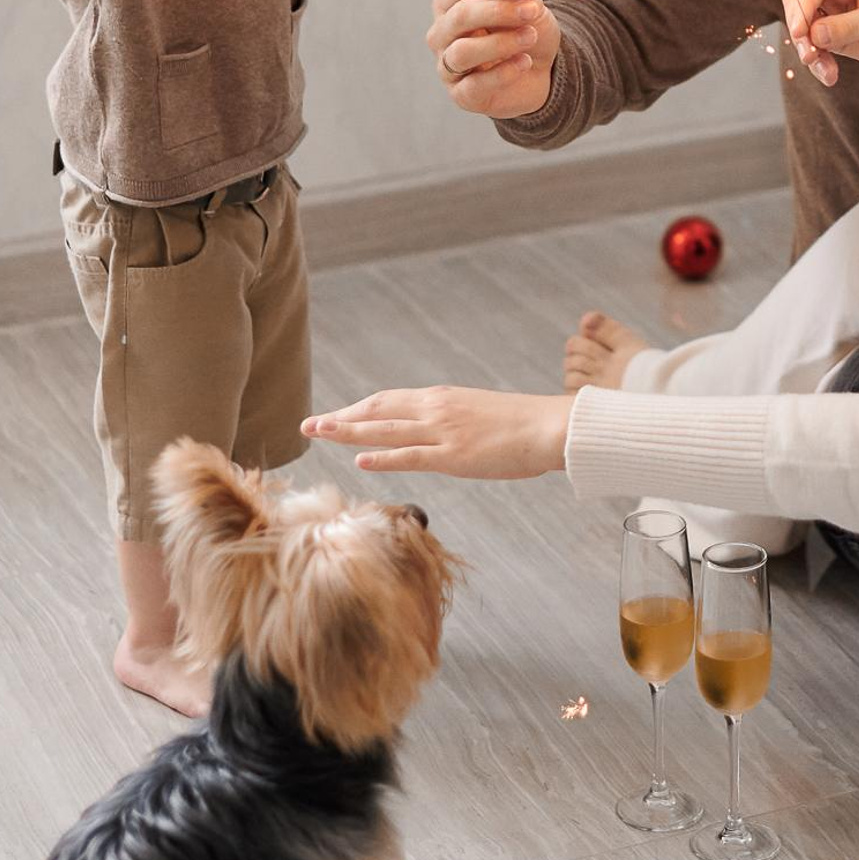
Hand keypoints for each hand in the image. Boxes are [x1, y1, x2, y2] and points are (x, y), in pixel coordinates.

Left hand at [303, 386, 572, 477]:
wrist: (549, 426)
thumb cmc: (521, 424)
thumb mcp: (479, 414)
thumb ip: (452, 421)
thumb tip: (434, 432)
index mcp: (442, 398)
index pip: (388, 401)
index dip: (357, 409)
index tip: (335, 417)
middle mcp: (436, 409)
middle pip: (377, 410)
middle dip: (341, 418)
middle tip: (309, 425)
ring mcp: (443, 431)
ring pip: (385, 429)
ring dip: (348, 431)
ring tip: (319, 433)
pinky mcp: (454, 455)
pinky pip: (411, 456)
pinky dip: (383, 457)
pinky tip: (359, 461)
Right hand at [428, 0, 561, 116]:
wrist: (538, 71)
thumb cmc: (523, 31)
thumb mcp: (529, 7)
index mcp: (450, 4)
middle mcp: (441, 34)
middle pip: (460, 16)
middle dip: (499, 11)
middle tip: (530, 12)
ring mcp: (447, 66)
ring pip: (462, 52)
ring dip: (501, 42)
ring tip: (530, 36)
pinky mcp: (461, 94)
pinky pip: (475, 84)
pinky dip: (504, 72)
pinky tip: (525, 62)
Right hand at [782, 0, 858, 85]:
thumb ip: (848, 26)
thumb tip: (812, 34)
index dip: (801, 9)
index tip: (801, 35)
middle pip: (798, 3)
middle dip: (801, 32)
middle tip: (810, 57)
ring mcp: (832, 6)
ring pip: (802, 26)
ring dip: (809, 51)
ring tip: (827, 73)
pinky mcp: (833, 28)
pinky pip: (813, 43)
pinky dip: (818, 60)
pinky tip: (830, 75)